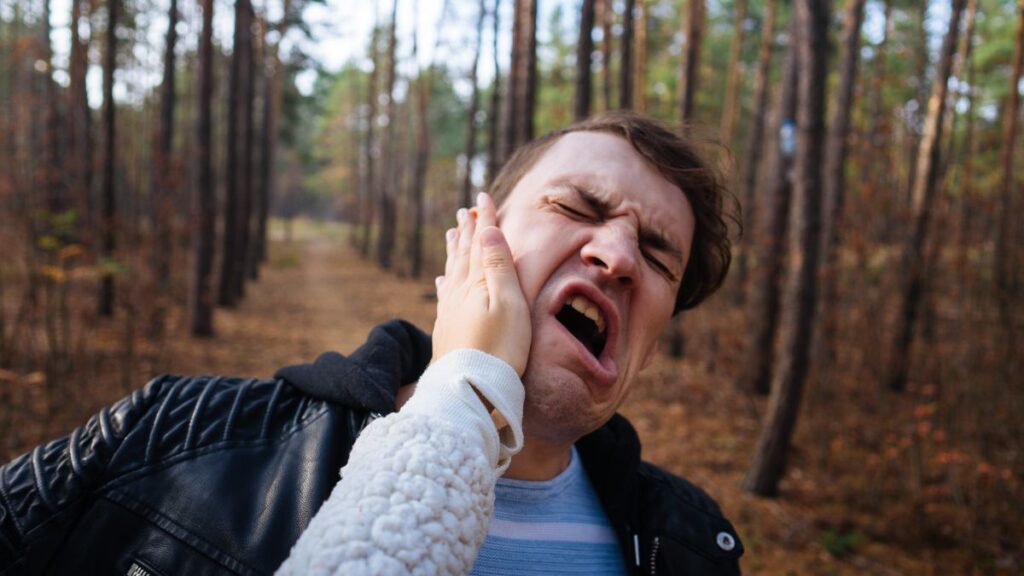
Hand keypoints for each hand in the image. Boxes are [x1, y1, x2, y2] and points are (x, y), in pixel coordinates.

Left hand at [432, 192, 530, 375]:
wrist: (472, 389)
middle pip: (463, 254)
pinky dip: (444, 282)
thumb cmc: (500, 348)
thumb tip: (487, 229)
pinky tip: (442, 280)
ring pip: (452, 272)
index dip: (484, 219)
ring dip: (453, 251)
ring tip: (452, 234)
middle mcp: (459, 292)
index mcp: (477, 282)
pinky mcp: (447, 330)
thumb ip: (498, 265)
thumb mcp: (508, 302)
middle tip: (465, 211)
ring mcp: (451, 312)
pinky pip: (444, 295)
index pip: (481, 242)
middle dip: (466, 230)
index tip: (483, 197)